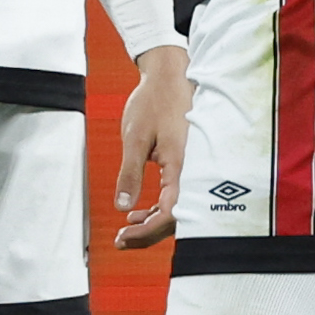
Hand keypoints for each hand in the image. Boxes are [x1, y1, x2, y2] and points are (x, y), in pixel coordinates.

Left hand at [112, 44, 188, 249]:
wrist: (170, 74)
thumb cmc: (154, 101)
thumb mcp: (134, 137)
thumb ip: (130, 173)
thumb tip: (122, 205)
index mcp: (182, 165)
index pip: (170, 213)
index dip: (147, 232)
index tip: (123, 236)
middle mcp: (193, 170)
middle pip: (177, 217)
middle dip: (149, 233)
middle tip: (121, 239)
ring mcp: (192, 167)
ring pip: (178, 207)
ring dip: (153, 221)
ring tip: (127, 228)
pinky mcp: (187, 163)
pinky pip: (178, 194)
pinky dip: (159, 207)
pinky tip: (137, 209)